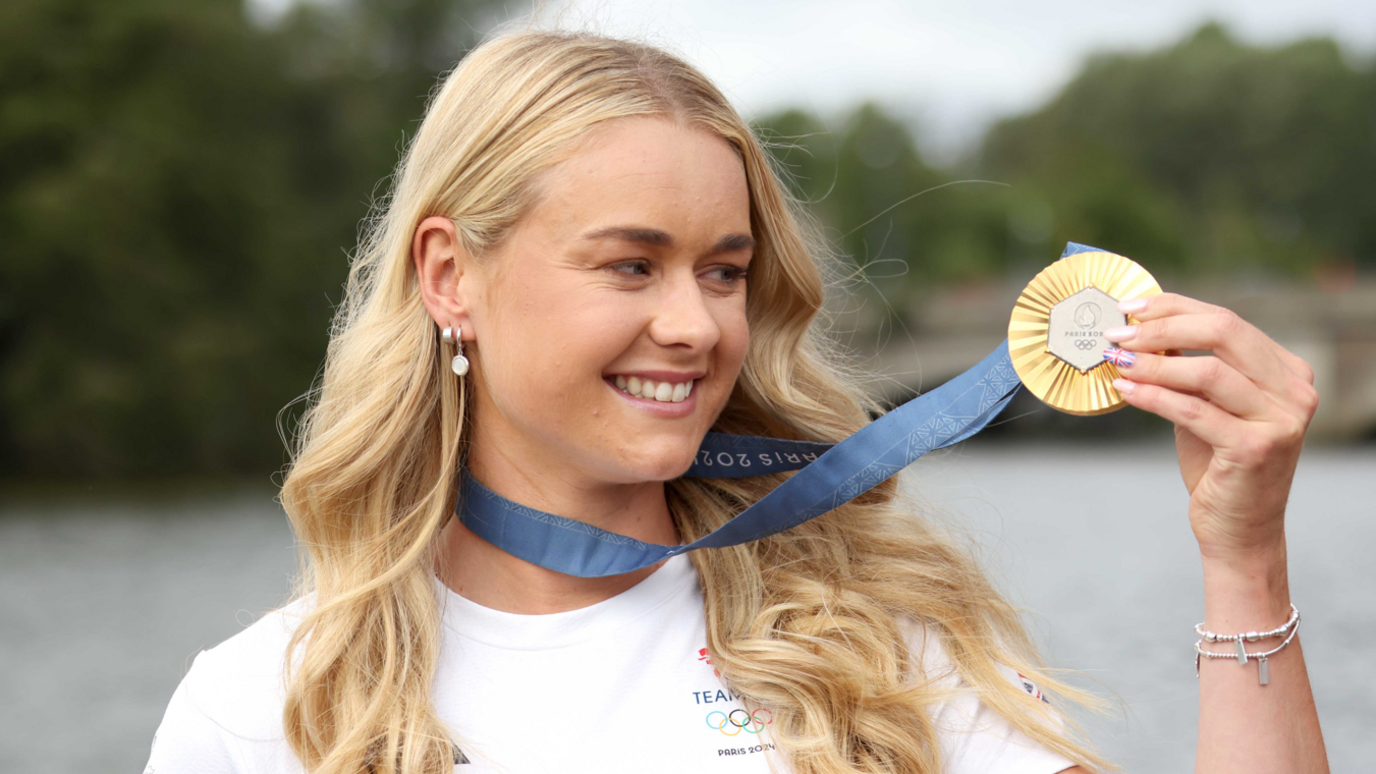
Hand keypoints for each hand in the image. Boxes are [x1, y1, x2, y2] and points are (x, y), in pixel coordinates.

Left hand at [1102, 293, 1318, 560]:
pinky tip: (1126, 389)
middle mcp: (1294, 391)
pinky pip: (1194, 410)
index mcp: (1287, 371)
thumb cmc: (1218, 464)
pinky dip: (1154, 395)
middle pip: (1224, 332)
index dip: (1175, 307)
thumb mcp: (1206, 406)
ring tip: (1115, 360)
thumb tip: (1140, 328)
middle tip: (1117, 333)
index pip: (1227, 320)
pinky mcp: (1256, 448)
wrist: (1239, 529)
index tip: (1131, 307)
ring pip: (1208, 371)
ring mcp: (1281, 420)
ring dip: (1152, 362)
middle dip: (1162, 326)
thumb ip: (1188, 368)